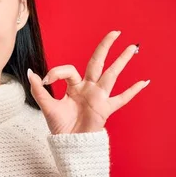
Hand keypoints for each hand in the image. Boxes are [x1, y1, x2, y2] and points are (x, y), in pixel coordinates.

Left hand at [27, 30, 149, 134]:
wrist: (69, 144)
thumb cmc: (60, 126)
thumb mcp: (47, 106)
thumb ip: (39, 90)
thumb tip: (31, 72)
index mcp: (74, 86)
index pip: (69, 70)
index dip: (56, 72)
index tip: (46, 80)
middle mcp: (88, 88)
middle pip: (98, 62)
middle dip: (105, 47)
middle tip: (115, 32)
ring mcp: (98, 97)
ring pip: (112, 75)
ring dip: (122, 61)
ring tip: (132, 47)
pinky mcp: (105, 109)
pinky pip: (121, 98)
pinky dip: (133, 91)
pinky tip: (144, 82)